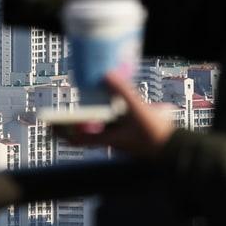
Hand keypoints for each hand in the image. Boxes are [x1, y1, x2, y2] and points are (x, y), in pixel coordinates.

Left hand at [56, 74, 175, 158]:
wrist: (177, 150)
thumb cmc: (156, 136)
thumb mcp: (138, 110)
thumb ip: (123, 92)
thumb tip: (106, 75)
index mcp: (109, 139)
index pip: (79, 139)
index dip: (62, 133)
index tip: (48, 125)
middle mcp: (113, 141)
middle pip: (88, 132)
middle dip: (76, 121)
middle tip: (64, 112)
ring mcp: (123, 139)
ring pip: (102, 128)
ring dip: (94, 117)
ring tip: (90, 102)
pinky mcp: (133, 136)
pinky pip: (116, 125)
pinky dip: (112, 115)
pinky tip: (118, 102)